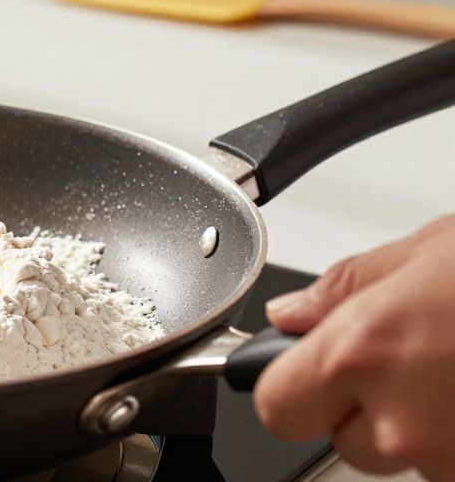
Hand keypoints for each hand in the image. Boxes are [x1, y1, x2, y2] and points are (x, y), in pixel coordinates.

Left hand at [256, 215, 454, 479]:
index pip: (275, 406)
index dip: (287, 388)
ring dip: (421, 424)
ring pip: (402, 455)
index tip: (302, 371)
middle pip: (344, 440)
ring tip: (453, 367)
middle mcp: (399, 418)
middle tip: (410, 359)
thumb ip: (345, 287)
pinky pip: (447, 461)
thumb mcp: (429, 252)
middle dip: (365, 408)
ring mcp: (448, 456)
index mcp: (362, 351)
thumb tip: (290, 313)